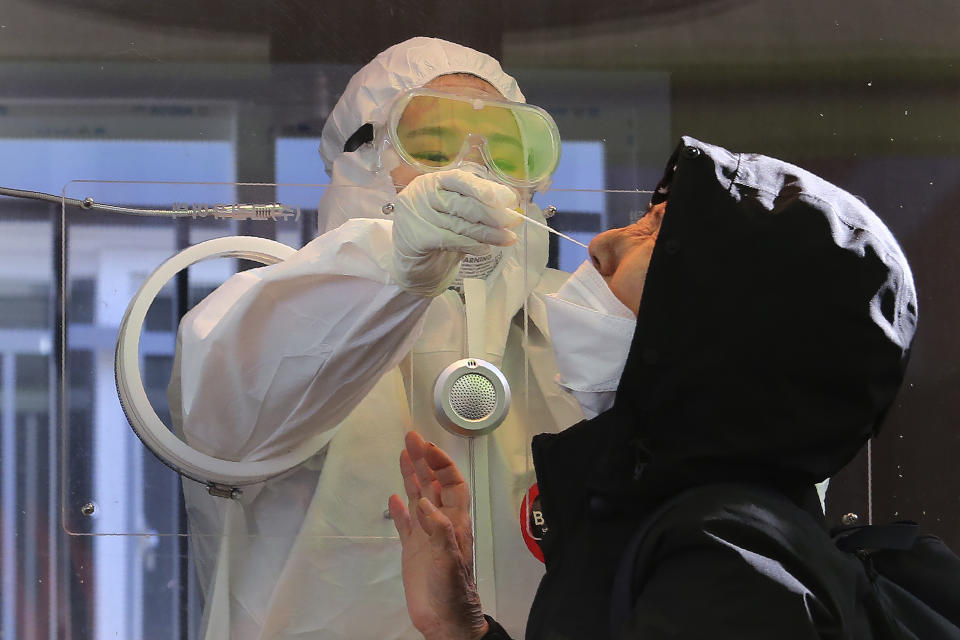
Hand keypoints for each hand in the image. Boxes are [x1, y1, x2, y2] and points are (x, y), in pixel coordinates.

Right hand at [388, 431, 488, 639]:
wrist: (444, 620)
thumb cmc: (452, 590)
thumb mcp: (449, 559)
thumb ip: (439, 529)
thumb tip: (425, 500)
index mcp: (455, 521)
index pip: (452, 484)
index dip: (441, 464)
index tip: (426, 447)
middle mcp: (441, 522)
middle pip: (433, 484)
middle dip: (423, 460)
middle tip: (411, 437)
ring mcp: (426, 535)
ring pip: (418, 498)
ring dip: (411, 477)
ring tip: (402, 455)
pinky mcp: (413, 550)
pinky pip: (405, 524)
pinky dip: (399, 509)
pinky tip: (393, 498)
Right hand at [390, 169, 521, 296]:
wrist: (412, 264)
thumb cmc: (437, 233)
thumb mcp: (454, 215)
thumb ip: (474, 207)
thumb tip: (508, 208)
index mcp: (432, 182)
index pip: (459, 179)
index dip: (484, 188)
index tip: (508, 198)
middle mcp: (421, 194)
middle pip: (462, 203)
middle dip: (492, 214)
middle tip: (514, 221)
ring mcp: (416, 215)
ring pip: (461, 224)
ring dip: (489, 233)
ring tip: (508, 238)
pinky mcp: (416, 238)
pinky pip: (452, 240)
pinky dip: (472, 245)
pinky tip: (485, 249)